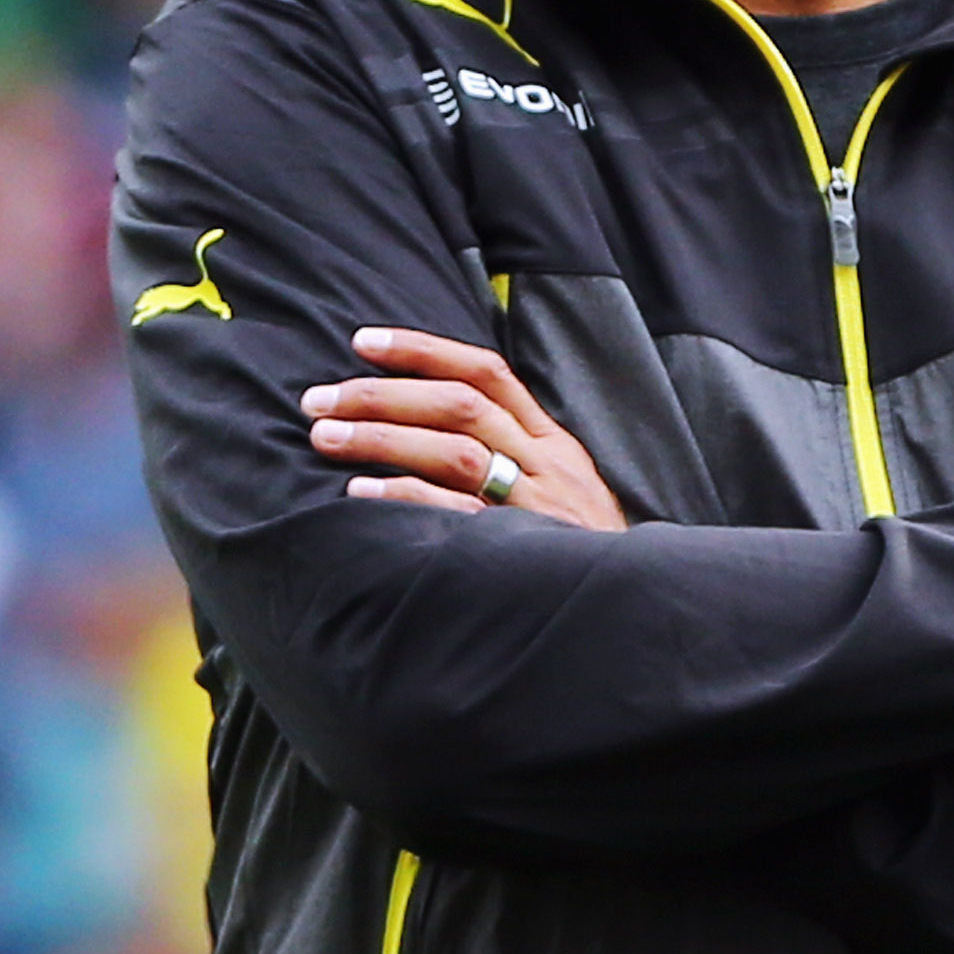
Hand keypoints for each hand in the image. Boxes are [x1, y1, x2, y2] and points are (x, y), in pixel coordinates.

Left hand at [301, 327, 627, 531]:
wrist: (636, 612)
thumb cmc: (578, 551)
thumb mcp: (557, 490)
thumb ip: (506, 454)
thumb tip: (420, 422)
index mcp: (552, 440)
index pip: (485, 372)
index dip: (422, 349)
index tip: (361, 341)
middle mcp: (547, 464)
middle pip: (459, 406)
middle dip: (381, 395)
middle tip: (317, 401)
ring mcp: (538, 507)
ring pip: (454, 451)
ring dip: (382, 437)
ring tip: (324, 437)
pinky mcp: (525, 552)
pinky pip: (457, 516)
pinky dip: (405, 498)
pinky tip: (358, 493)